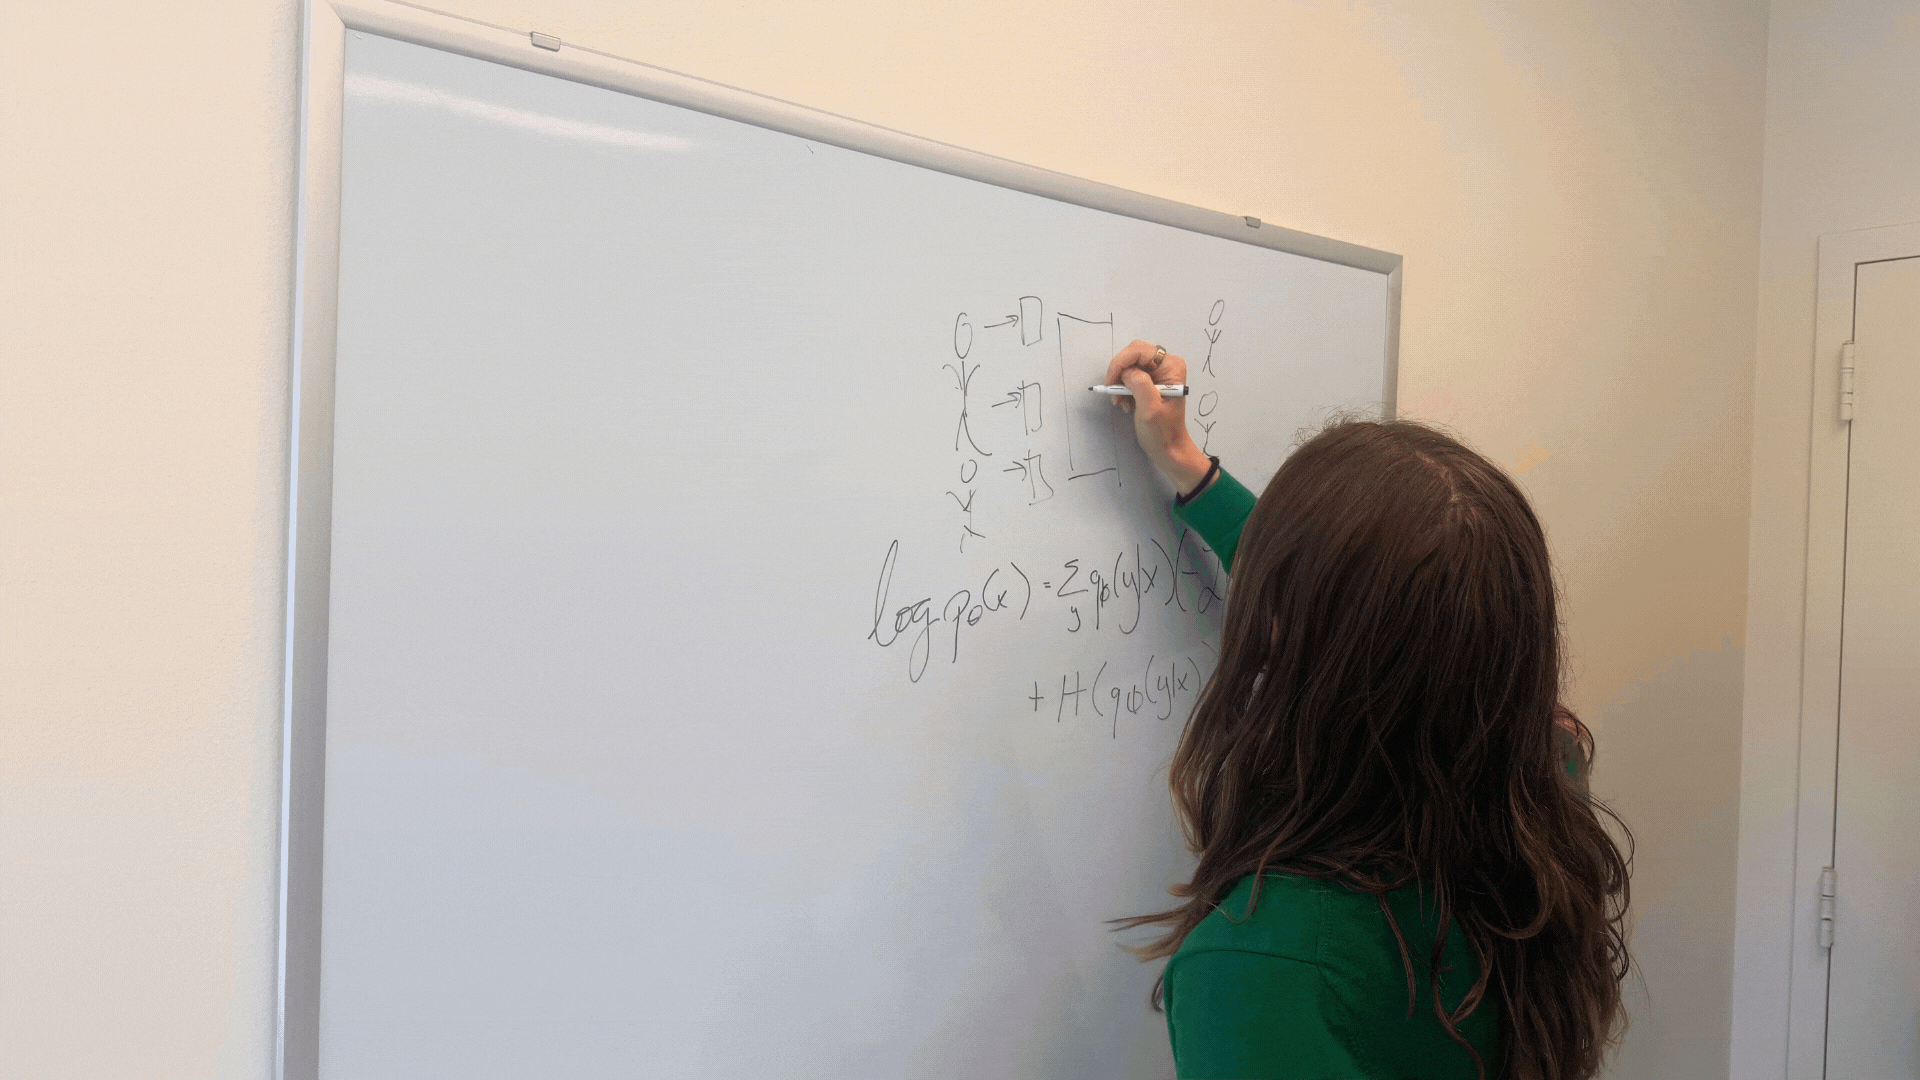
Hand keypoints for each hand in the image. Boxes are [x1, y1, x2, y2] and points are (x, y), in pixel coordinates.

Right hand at [1104, 340, 1214, 495]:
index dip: (1120, 364)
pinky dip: (1123, 388)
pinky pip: (1130, 376)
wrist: (1169, 449)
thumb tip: (1126, 371)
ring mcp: (1159, 372)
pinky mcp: (1151, 381)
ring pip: (1129, 365)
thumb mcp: (1150, 408)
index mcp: (1171, 366)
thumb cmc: (1163, 432)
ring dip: (1120, 383)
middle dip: (1119, 373)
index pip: (1139, 350)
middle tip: (1114, 394)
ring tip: (1121, 403)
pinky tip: (1126, 403)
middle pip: (1133, 355)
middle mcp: (1166, 364)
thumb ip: (1139, 384)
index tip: (1110, 384)